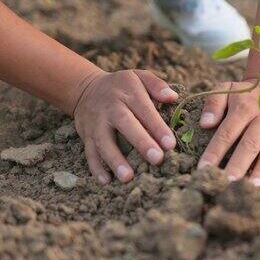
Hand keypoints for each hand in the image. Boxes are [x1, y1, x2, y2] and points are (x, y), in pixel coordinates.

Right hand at [73, 70, 177, 184]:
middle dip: (141, 143)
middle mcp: (111, 108)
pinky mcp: (86, 136)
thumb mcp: (140, 77)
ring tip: (128, 178)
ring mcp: (96, 123)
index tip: (170, 144)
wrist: (86, 89)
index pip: (145, 110)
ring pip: (104, 142)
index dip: (158, 127)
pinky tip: (106, 182)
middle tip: (157, 159)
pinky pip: (89, 153)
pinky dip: (96, 168)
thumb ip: (157, 85)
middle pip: (126, 125)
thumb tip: (173, 97)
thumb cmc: (123, 86)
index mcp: (128, 93)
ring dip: (115, 161)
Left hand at [198, 79, 259, 186]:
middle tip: (228, 183)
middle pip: (250, 145)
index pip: (227, 133)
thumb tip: (205, 124)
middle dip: (239, 165)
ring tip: (253, 188)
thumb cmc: (243, 94)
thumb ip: (213, 104)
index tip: (204, 169)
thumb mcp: (225, 89)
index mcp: (244, 108)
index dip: (215, 151)